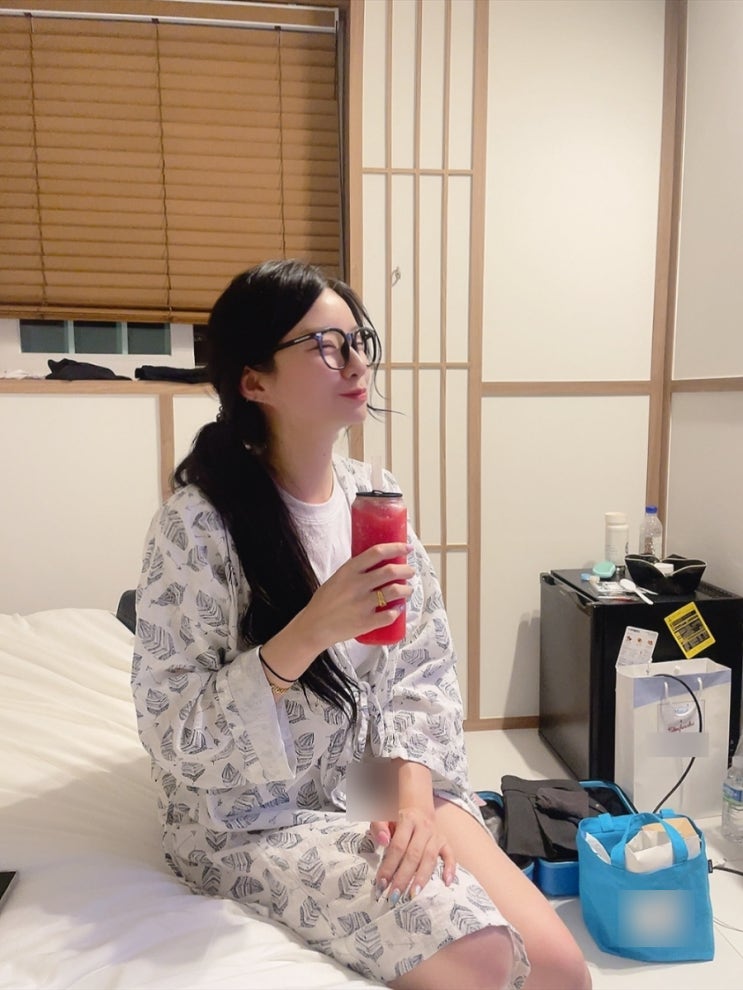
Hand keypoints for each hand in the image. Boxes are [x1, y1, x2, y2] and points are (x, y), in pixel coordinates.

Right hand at [299, 543, 413, 650]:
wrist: (314, 626)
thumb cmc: (325, 601)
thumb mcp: (337, 578)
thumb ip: (355, 571)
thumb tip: (378, 563)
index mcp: (348, 571)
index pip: (377, 552)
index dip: (396, 548)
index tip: (407, 548)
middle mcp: (357, 585)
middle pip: (390, 572)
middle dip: (406, 570)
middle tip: (410, 572)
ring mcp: (362, 604)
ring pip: (394, 592)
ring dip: (406, 589)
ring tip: (408, 590)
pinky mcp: (365, 622)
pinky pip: (389, 615)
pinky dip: (398, 611)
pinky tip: (399, 609)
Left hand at [371, 809, 455, 904]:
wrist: (416, 809)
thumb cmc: (396, 818)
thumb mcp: (383, 818)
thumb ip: (379, 826)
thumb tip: (383, 841)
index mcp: (407, 819)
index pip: (398, 846)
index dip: (389, 866)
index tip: (381, 883)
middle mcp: (424, 827)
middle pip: (414, 855)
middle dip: (403, 877)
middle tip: (394, 896)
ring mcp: (436, 835)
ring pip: (430, 858)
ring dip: (421, 878)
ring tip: (413, 895)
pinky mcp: (445, 841)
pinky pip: (450, 855)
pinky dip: (450, 868)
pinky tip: (447, 882)